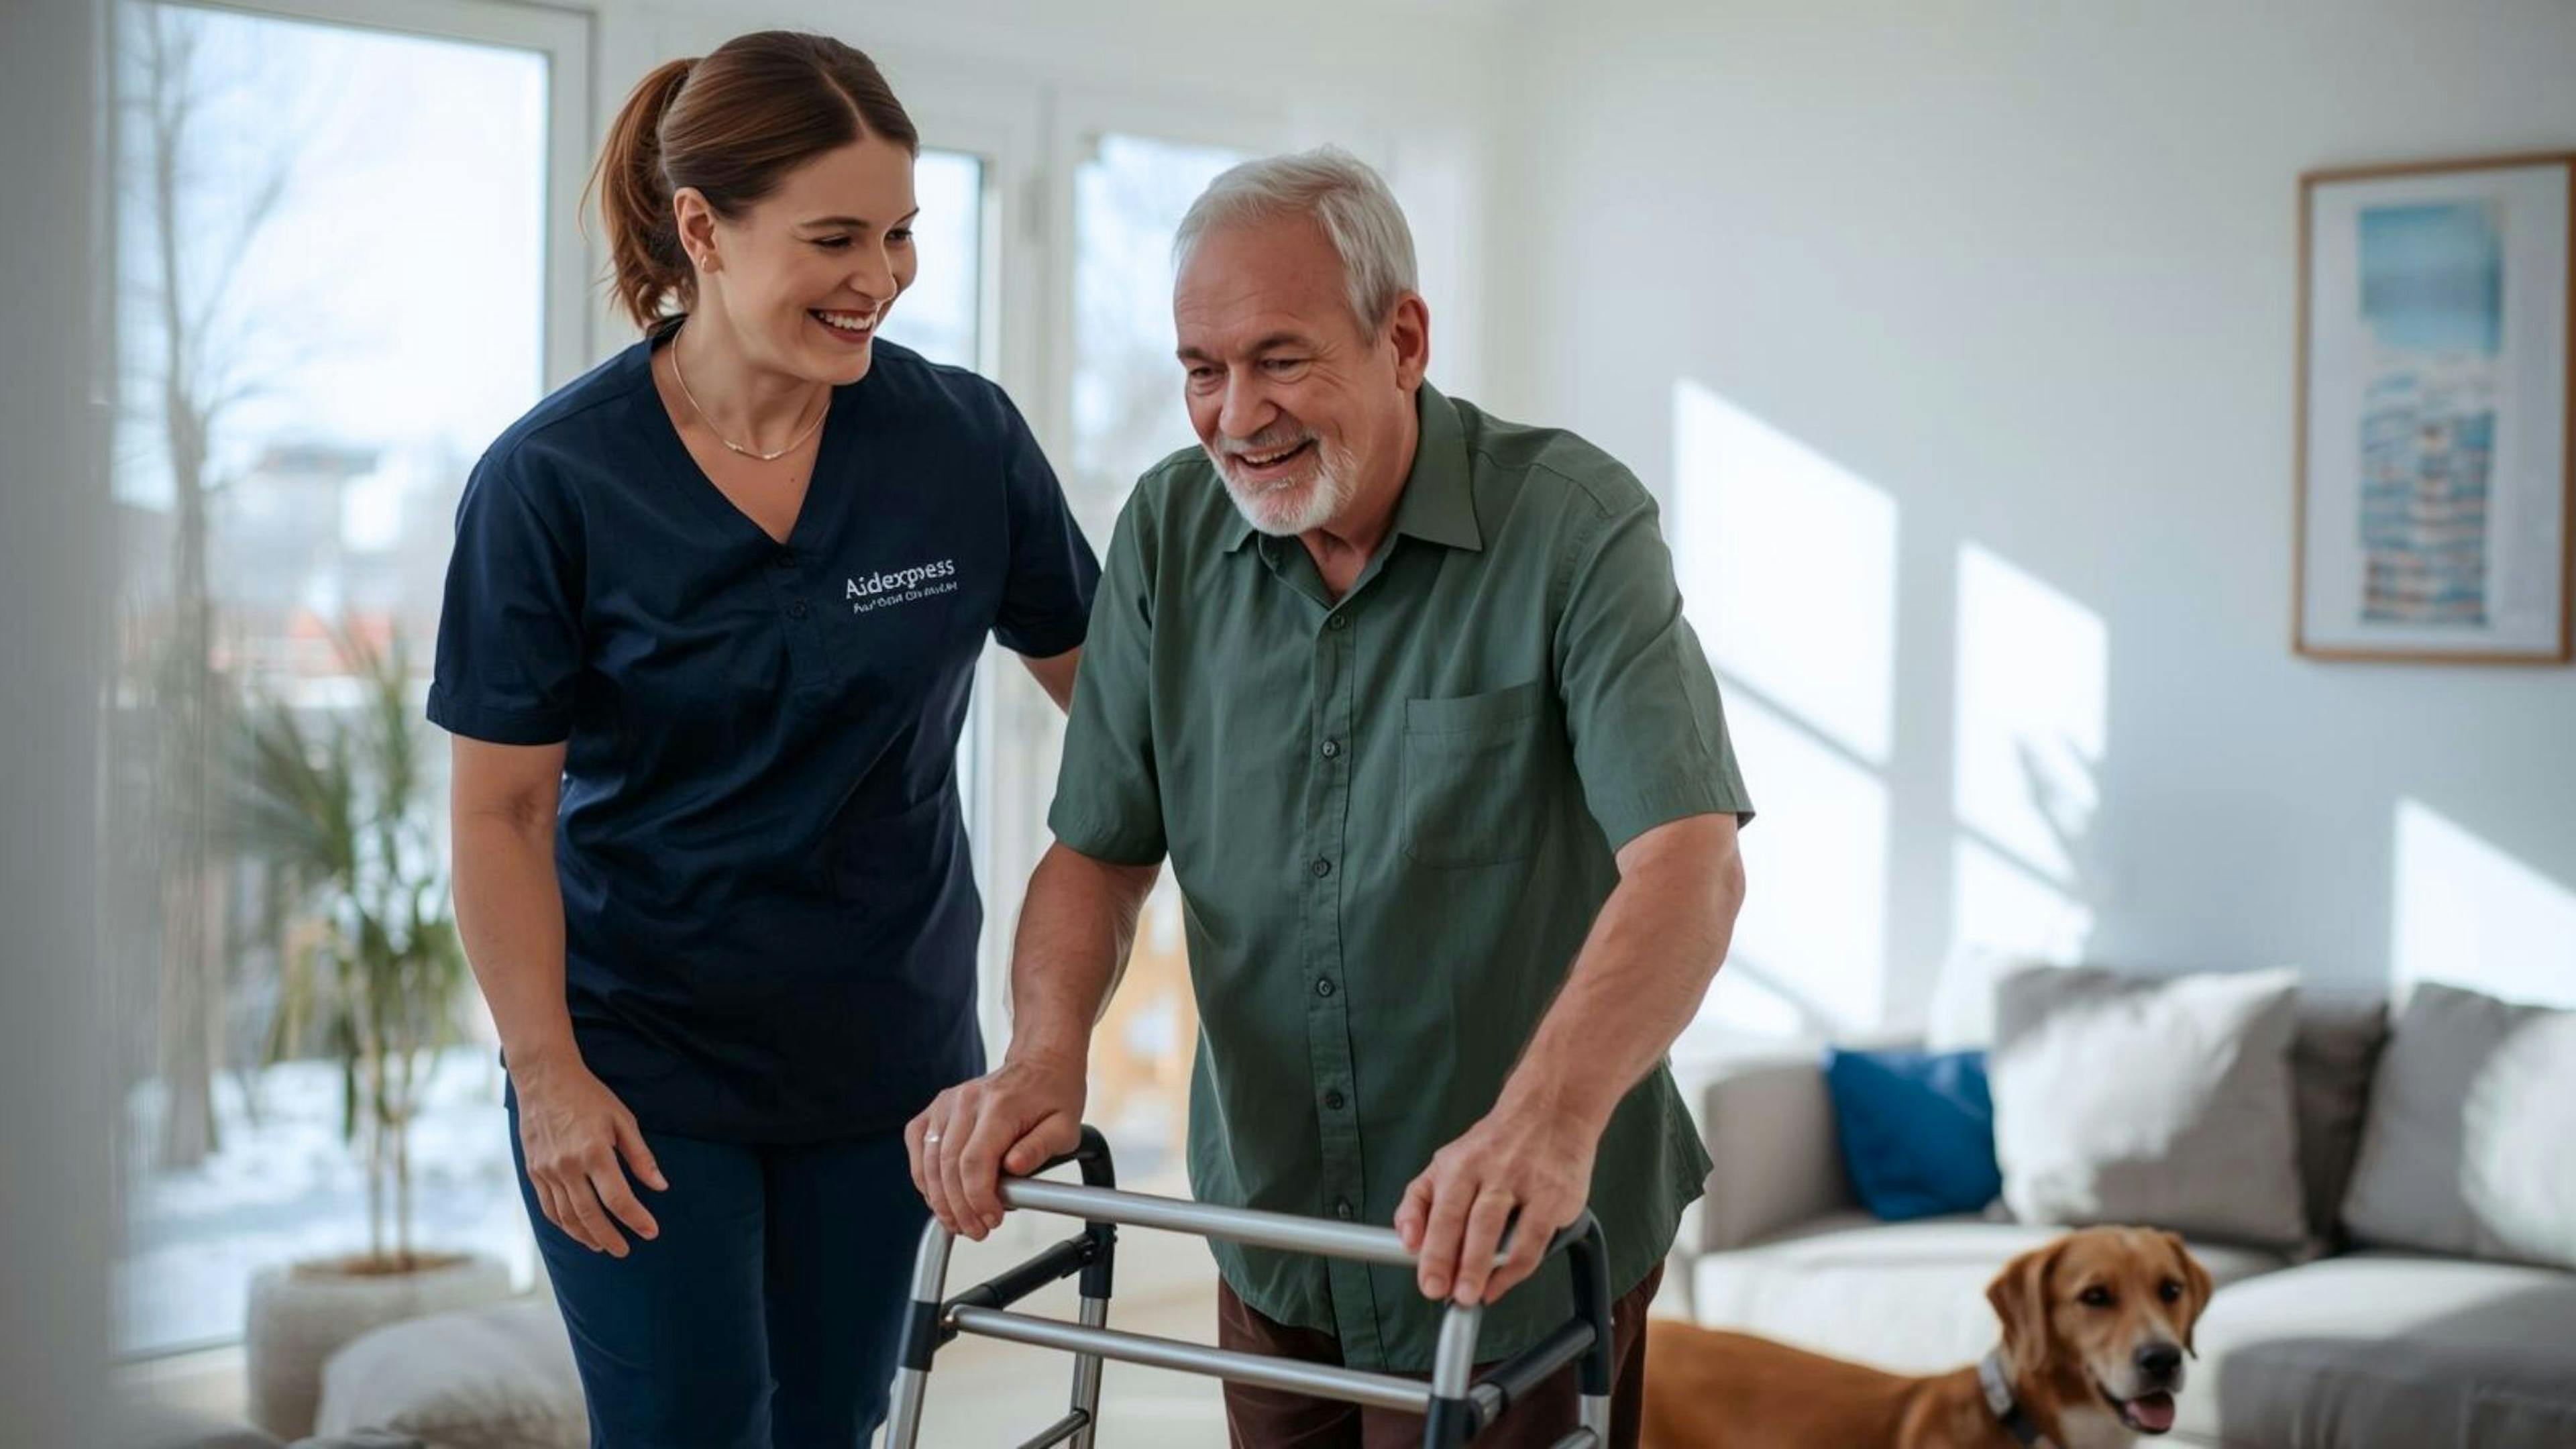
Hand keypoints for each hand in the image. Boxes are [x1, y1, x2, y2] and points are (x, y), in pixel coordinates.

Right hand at [512, 1050, 665, 1257]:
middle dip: (610, 1238)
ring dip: (586, 1236)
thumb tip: (661, 1186)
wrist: (544, 1079)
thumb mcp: (622, 1120)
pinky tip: (577, 1231)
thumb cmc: (589, 1097)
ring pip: (567, 1217)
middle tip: (625, 1251)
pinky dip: (563, 1225)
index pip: (618, 1198)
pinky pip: (548, 1207)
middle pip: (590, 1215)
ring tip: (603, 1246)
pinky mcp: (534, 1172)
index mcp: (594, 1152)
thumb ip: (641, 1156)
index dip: (637, 1219)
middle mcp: (568, 1166)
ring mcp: (547, 1171)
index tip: (651, 1233)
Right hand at [906, 1048, 1086, 1240]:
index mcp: (999, 1106)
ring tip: (960, 1222)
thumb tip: (1014, 1167)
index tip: (992, 1219)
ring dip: (940, 1200)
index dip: (978, 1199)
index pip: (974, 1162)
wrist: (1039, 1063)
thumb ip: (1040, 1148)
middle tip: (977, 1230)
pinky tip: (939, 1196)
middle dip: (959, 1208)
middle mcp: (966, 1101)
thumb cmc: (1053, 1096)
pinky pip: (919, 1147)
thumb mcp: (1065, 1126)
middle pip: (948, 1167)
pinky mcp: (936, 1109)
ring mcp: (947, 1103)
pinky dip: (924, 1177)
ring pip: (929, 1162)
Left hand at [1395, 1101, 1597, 1305]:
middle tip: (1448, 1293)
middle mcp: (1490, 1171)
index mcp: (1459, 1165)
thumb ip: (1419, 1201)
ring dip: (1484, 1265)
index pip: (1439, 1211)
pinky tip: (1504, 1282)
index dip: (1431, 1250)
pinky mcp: (1555, 1196)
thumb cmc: (1495, 1145)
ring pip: (1500, 1228)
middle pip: (1466, 1219)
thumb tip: (1406, 1240)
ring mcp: (1524, 1183)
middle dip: (1455, 1260)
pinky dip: (1519, 1266)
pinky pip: (1535, 1238)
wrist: (1552, 1110)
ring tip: (1475, 1294)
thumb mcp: (1447, 1162)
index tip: (1428, 1281)